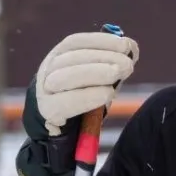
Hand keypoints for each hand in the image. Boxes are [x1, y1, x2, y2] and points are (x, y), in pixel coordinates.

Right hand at [16, 31, 138, 175]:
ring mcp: (45, 91)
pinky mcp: (48, 112)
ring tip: (118, 74)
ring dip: (95, 73)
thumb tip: (131, 48)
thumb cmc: (83, 98)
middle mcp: (47, 71)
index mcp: (58, 57)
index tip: (125, 45)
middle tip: (128, 65)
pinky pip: (66, 103)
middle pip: (72, 59)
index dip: (101, 41)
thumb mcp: (98, 78)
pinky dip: (89, 96)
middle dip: (103, 58)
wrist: (61, 133)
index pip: (76, 42)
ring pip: (65, 77)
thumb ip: (112, 62)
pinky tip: (108, 94)